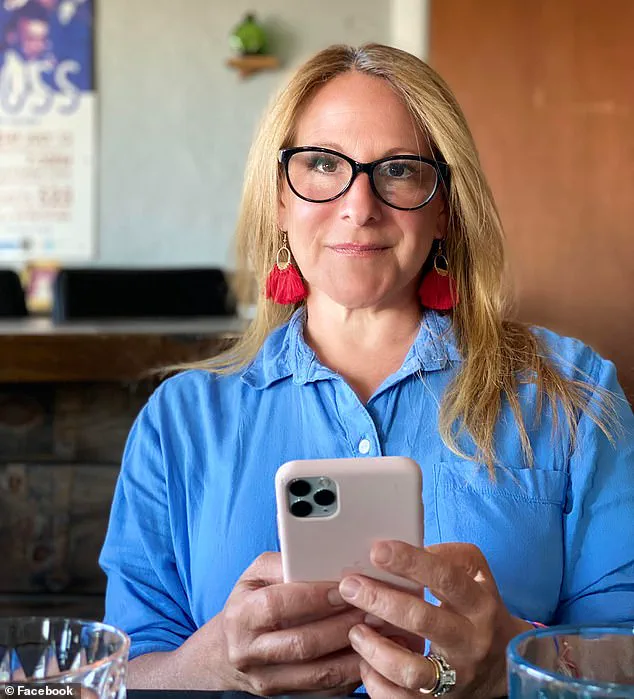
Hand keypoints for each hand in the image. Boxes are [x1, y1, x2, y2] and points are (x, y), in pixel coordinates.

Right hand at [175, 552, 362, 695]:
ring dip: (355, 651)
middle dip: (342, 625)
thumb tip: (318, 559)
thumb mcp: (256, 575)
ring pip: (319, 672)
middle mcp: (250, 652)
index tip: (343, 587)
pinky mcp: (289, 696)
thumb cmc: (249, 602)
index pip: (277, 606)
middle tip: (372, 608)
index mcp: (241, 616)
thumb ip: (283, 564)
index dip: (313, 596)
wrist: (230, 649)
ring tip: (379, 631)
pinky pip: (327, 690)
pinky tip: (372, 653)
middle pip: (303, 643)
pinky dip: (353, 673)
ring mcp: (268, 680)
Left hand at [338, 541, 531, 697]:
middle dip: (380, 600)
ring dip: (375, 649)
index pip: (445, 578)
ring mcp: (455, 676)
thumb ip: (450, 555)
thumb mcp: (478, 575)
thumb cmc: (480, 609)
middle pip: (422, 619)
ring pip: (411, 671)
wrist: (505, 664)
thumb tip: (415, 548)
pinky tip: (365, 663)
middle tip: (350, 586)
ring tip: (355, 631)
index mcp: (478, 604)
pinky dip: (377, 683)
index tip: (378, 550)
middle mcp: (469, 641)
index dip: (410, 561)